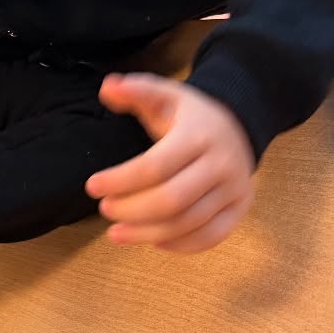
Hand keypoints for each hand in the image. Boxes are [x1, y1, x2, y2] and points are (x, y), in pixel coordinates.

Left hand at [85, 74, 255, 252]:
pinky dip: (179, 245)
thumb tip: (107, 86)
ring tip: (116, 232)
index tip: (92, 186)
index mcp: (199, 135)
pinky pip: (210, 237)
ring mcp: (234, 189)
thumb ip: (137, 91)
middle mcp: (221, 164)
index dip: (120, 180)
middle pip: (171, 201)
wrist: (241, 124)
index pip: (155, 166)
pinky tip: (152, 241)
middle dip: (131, 210)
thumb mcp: (166, 95)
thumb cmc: (191, 116)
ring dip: (146, 234)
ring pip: (187, 223)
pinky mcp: (240, 208)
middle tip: (104, 210)